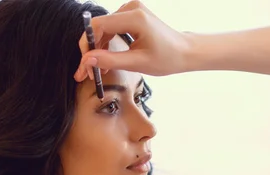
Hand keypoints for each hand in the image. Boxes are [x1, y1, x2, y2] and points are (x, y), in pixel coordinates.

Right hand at [74, 1, 191, 80]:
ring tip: (98, 69)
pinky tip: (106, 59)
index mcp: (135, 17)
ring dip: (98, 48)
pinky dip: (107, 43)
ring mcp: (132, 10)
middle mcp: (132, 8)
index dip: (87, 44)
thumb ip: (111, 60)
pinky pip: (112, 28)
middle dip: (92, 49)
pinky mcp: (132, 15)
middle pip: (99, 27)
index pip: (99, 25)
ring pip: (104, 28)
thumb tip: (88, 60)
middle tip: (87, 71)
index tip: (84, 63)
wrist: (184, 52)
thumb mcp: (138, 63)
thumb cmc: (167, 58)